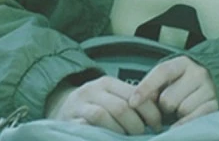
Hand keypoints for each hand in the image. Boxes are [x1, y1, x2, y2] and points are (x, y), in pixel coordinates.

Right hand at [47, 75, 163, 133]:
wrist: (59, 108)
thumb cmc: (93, 105)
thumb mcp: (110, 97)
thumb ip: (131, 100)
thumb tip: (159, 110)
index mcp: (107, 82)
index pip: (135, 94)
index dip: (150, 111)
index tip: (157, 125)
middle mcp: (93, 90)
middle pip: (121, 106)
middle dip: (137, 125)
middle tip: (143, 135)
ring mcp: (79, 105)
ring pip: (103, 115)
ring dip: (120, 131)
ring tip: (128, 139)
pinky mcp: (70, 120)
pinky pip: (87, 126)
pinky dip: (101, 134)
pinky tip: (109, 138)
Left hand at [130, 55, 218, 125]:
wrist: (213, 82)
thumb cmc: (184, 83)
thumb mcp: (169, 79)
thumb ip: (154, 86)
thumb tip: (137, 102)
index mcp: (182, 63)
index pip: (161, 72)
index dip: (145, 87)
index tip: (133, 102)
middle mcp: (198, 73)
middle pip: (168, 98)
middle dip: (164, 106)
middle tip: (168, 105)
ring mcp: (209, 88)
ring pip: (181, 110)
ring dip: (177, 114)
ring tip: (180, 109)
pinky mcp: (215, 104)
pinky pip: (194, 119)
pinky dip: (184, 124)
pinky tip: (182, 121)